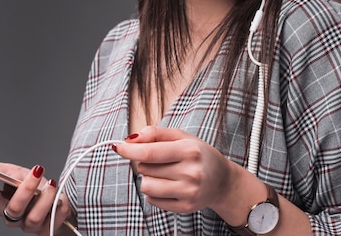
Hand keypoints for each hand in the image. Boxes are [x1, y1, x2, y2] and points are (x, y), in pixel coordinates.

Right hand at [0, 159, 72, 235]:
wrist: (56, 203)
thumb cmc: (34, 190)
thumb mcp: (17, 175)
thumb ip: (0, 170)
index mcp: (3, 205)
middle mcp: (15, 218)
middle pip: (14, 209)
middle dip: (26, 189)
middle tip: (37, 171)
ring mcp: (30, 225)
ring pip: (34, 217)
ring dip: (45, 198)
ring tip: (52, 183)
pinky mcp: (47, 229)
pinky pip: (54, 219)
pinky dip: (60, 206)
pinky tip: (61, 198)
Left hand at [113, 126, 234, 213]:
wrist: (222, 180)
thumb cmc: (199, 155)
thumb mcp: (183, 137)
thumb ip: (157, 133)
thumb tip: (131, 139)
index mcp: (190, 151)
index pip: (150, 153)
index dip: (130, 150)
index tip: (118, 146)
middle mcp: (190, 172)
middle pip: (145, 168)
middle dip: (146, 163)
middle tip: (162, 160)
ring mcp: (188, 192)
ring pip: (146, 186)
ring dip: (148, 178)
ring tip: (164, 174)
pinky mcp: (185, 207)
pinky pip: (152, 200)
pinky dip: (154, 192)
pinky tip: (169, 186)